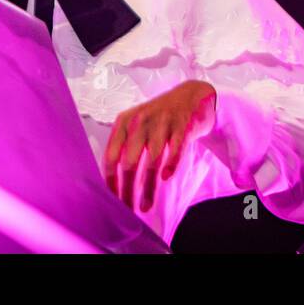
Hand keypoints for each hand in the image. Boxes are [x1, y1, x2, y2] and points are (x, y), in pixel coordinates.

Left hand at [104, 80, 216, 212]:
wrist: (192, 95)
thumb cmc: (160, 117)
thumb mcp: (138, 124)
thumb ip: (126, 146)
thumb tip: (116, 183)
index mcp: (124, 122)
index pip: (111, 156)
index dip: (110, 181)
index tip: (112, 200)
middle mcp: (140, 121)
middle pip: (129, 162)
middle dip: (127, 189)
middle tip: (129, 209)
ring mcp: (162, 122)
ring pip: (152, 161)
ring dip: (148, 187)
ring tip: (146, 206)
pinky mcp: (183, 125)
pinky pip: (175, 149)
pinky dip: (171, 165)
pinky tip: (167, 178)